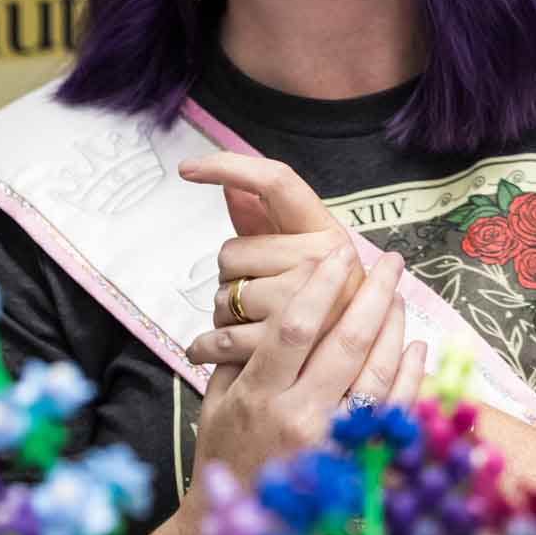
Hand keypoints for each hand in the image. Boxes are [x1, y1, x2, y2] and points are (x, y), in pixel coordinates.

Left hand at [179, 152, 364, 347]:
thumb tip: (231, 185)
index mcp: (327, 232)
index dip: (229, 166)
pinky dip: (209, 345)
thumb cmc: (316, 304)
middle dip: (231, 274)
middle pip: (232, 251)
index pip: (275, 182)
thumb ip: (264, 220)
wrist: (348, 368)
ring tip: (253, 324)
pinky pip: (220, 335)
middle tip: (256, 294)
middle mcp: (323, 261)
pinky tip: (217, 347)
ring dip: (226, 313)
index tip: (188, 169)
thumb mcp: (301, 257)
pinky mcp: (286, 346)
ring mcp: (306, 302)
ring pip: (224, 295)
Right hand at [186, 244, 427, 502]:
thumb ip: (241, 354)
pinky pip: (395, 411)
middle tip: (387, 260)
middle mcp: (298, 416)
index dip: (321, 284)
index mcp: (259, 396)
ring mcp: (334, 443)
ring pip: (377, 371)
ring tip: (398, 295)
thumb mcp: (218, 402)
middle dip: (372, 292)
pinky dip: (410, 375)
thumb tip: (268, 301)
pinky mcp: (360, 463)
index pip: (296, 326)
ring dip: (394, 326)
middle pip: (346, 340)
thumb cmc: (227, 458)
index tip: (337, 253)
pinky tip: (414, 347)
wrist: (242, 529)